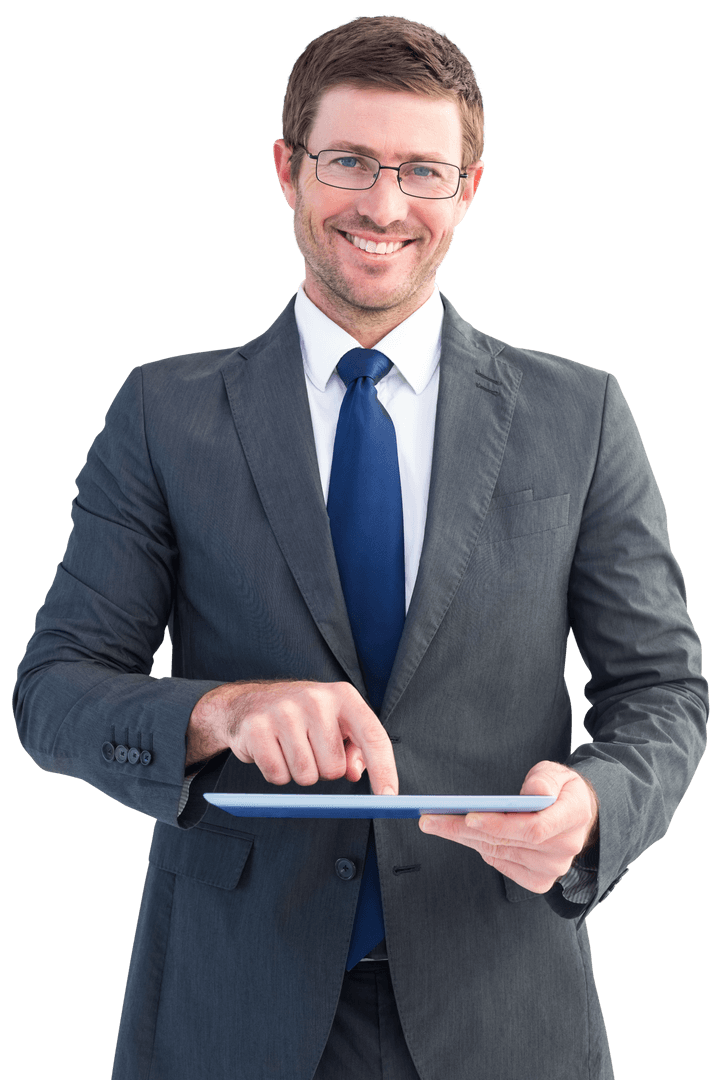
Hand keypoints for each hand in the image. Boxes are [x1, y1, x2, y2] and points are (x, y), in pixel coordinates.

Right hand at [187, 680, 398, 795]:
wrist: (247, 701)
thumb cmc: (300, 716)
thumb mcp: (334, 721)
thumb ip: (355, 747)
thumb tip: (356, 773)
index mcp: (343, 696)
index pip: (373, 736)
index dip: (384, 770)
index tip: (389, 797)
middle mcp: (316, 699)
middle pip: (334, 768)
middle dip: (323, 770)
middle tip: (309, 750)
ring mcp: (284, 711)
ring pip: (305, 776)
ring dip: (299, 773)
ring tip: (289, 749)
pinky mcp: (257, 727)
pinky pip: (277, 776)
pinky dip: (276, 774)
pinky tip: (272, 752)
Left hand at [418, 761, 598, 892]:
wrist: (579, 815)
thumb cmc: (562, 790)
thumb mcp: (557, 772)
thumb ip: (545, 780)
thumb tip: (534, 793)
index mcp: (574, 816)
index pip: (533, 828)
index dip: (499, 824)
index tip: (468, 816)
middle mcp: (565, 847)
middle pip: (507, 842)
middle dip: (464, 829)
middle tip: (432, 819)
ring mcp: (553, 868)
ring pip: (499, 853)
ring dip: (465, 839)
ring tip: (437, 824)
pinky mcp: (540, 880)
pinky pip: (503, 865)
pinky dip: (481, 850)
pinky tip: (464, 837)